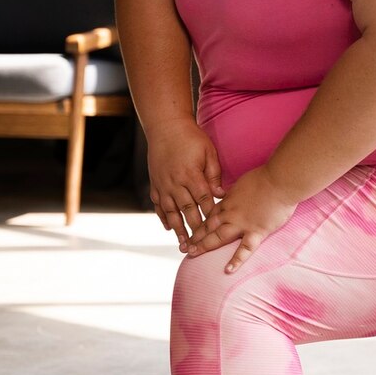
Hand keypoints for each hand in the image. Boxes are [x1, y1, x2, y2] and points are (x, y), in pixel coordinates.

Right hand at [147, 119, 224, 247]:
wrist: (166, 127)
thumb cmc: (191, 138)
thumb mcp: (208, 152)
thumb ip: (214, 174)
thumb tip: (220, 194)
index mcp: (191, 174)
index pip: (203, 200)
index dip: (210, 216)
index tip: (216, 230)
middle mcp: (175, 182)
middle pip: (187, 210)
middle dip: (194, 229)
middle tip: (200, 247)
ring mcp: (163, 184)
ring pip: (171, 211)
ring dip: (177, 229)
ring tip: (183, 245)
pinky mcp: (155, 184)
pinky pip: (158, 204)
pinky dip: (163, 217)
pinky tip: (168, 228)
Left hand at [184, 165, 299, 272]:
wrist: (280, 181)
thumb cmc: (266, 178)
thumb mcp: (242, 183)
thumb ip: (234, 193)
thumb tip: (229, 196)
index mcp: (228, 202)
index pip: (209, 216)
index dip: (198, 225)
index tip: (190, 233)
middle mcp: (231, 214)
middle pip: (208, 227)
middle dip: (195, 237)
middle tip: (183, 247)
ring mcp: (242, 224)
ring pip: (218, 237)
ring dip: (204, 245)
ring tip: (192, 255)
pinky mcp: (257, 232)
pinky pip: (245, 249)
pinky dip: (236, 260)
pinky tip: (228, 270)